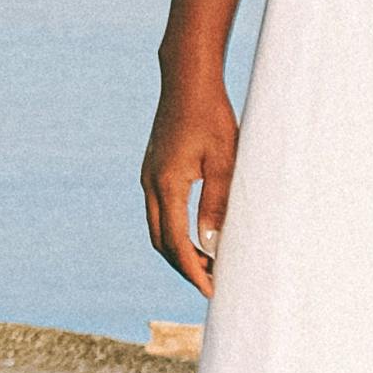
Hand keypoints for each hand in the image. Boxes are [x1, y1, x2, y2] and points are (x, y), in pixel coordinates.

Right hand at [138, 73, 238, 292]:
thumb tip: (212, 246)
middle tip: (212, 284)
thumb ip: (217, 204)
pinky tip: (197, 236)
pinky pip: (159, 212)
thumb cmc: (212, 117)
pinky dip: (175, 232)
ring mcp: (148, 177)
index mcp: (166, 184)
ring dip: (179, 251)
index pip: (176, 242)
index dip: (193, 270)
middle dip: (184, 267)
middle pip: (160, 241)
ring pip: (158, 228)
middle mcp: (150, 184)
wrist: (187, 83)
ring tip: (209, 265)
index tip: (211, 290)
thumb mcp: (224, 162)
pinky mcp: (153, 171)